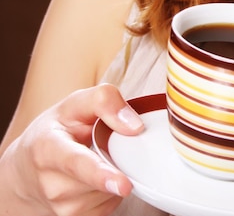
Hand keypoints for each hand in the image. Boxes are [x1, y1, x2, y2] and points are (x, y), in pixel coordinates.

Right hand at [0, 83, 142, 215]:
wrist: (25, 168)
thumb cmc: (56, 130)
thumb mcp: (76, 103)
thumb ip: (105, 102)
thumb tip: (135, 126)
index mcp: (48, 149)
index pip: (77, 164)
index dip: (101, 175)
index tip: (123, 184)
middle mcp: (50, 183)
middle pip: (101, 181)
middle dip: (114, 163)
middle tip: (102, 146)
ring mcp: (60, 206)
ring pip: (108, 194)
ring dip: (113, 176)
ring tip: (95, 160)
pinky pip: (108, 205)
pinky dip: (110, 191)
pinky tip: (96, 178)